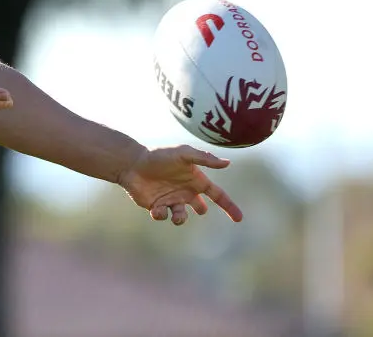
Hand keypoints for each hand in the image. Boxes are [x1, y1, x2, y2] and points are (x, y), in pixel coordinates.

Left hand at [118, 145, 242, 224]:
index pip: (217, 195)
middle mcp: (185, 191)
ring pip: (182, 217)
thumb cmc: (158, 156)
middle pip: (201, 208)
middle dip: (201, 210)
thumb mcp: (183, 154)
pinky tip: (157, 208)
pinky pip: (163, 217)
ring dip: (180, 218)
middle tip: (199, 208)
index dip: (229, 206)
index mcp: (195, 180)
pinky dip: (162, 215)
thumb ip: (204, 158)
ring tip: (176, 214)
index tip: (240, 218)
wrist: (132, 163)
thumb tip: (228, 163)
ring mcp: (171, 200)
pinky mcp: (156, 206)